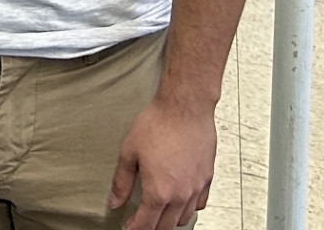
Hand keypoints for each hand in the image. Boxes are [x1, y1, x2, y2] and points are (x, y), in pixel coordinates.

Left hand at [109, 95, 214, 229]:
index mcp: (159, 192)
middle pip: (166, 226)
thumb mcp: (129, 151)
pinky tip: (180, 199)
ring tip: (159, 211)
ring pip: (184, 218)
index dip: (134, 228)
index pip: (146, 224)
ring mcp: (196, 188)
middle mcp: (180, 195)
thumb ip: (122, 181)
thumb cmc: (158, 123)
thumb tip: (115, 201)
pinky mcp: (207, 178)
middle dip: (151, 227)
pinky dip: (189, 208)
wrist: (185, 107)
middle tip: (141, 220)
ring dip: (170, 219)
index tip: (128, 227)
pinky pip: (199, 204)